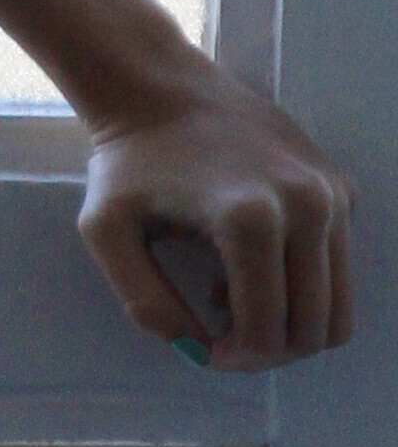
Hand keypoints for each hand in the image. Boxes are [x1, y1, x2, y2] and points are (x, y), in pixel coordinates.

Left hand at [76, 71, 352, 368]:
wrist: (159, 87)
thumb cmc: (128, 161)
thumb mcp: (106, 232)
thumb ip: (146, 301)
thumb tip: (196, 349)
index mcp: (250, 218)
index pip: (267, 331)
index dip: (235, 359)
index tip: (204, 350)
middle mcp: (306, 204)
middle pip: (314, 327)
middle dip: (270, 350)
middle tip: (223, 337)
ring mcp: (330, 192)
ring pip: (337, 304)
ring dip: (290, 319)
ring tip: (232, 294)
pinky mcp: (339, 184)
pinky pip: (338, 263)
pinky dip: (304, 282)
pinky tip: (250, 259)